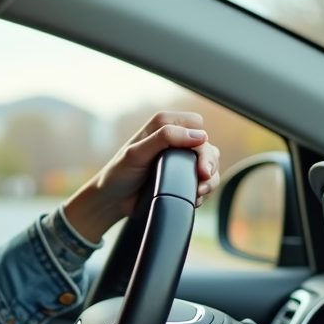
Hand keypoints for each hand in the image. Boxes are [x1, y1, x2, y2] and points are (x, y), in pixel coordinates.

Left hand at [62, 111, 220, 242]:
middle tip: (203, 176)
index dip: (200, 138)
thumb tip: (199, 135)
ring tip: (199, 191)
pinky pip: (204, 180)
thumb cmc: (118, 173)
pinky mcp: (182, 177)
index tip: (196, 158)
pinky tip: (195, 197)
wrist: (112, 200)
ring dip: (210, 178)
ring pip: (211, 162)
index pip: (195, 123)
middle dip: (209, 162)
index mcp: (162, 126)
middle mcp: (174, 139)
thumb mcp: (136, 153)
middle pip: (207, 145)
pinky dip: (205, 188)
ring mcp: (179, 159)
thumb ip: (164, 138)